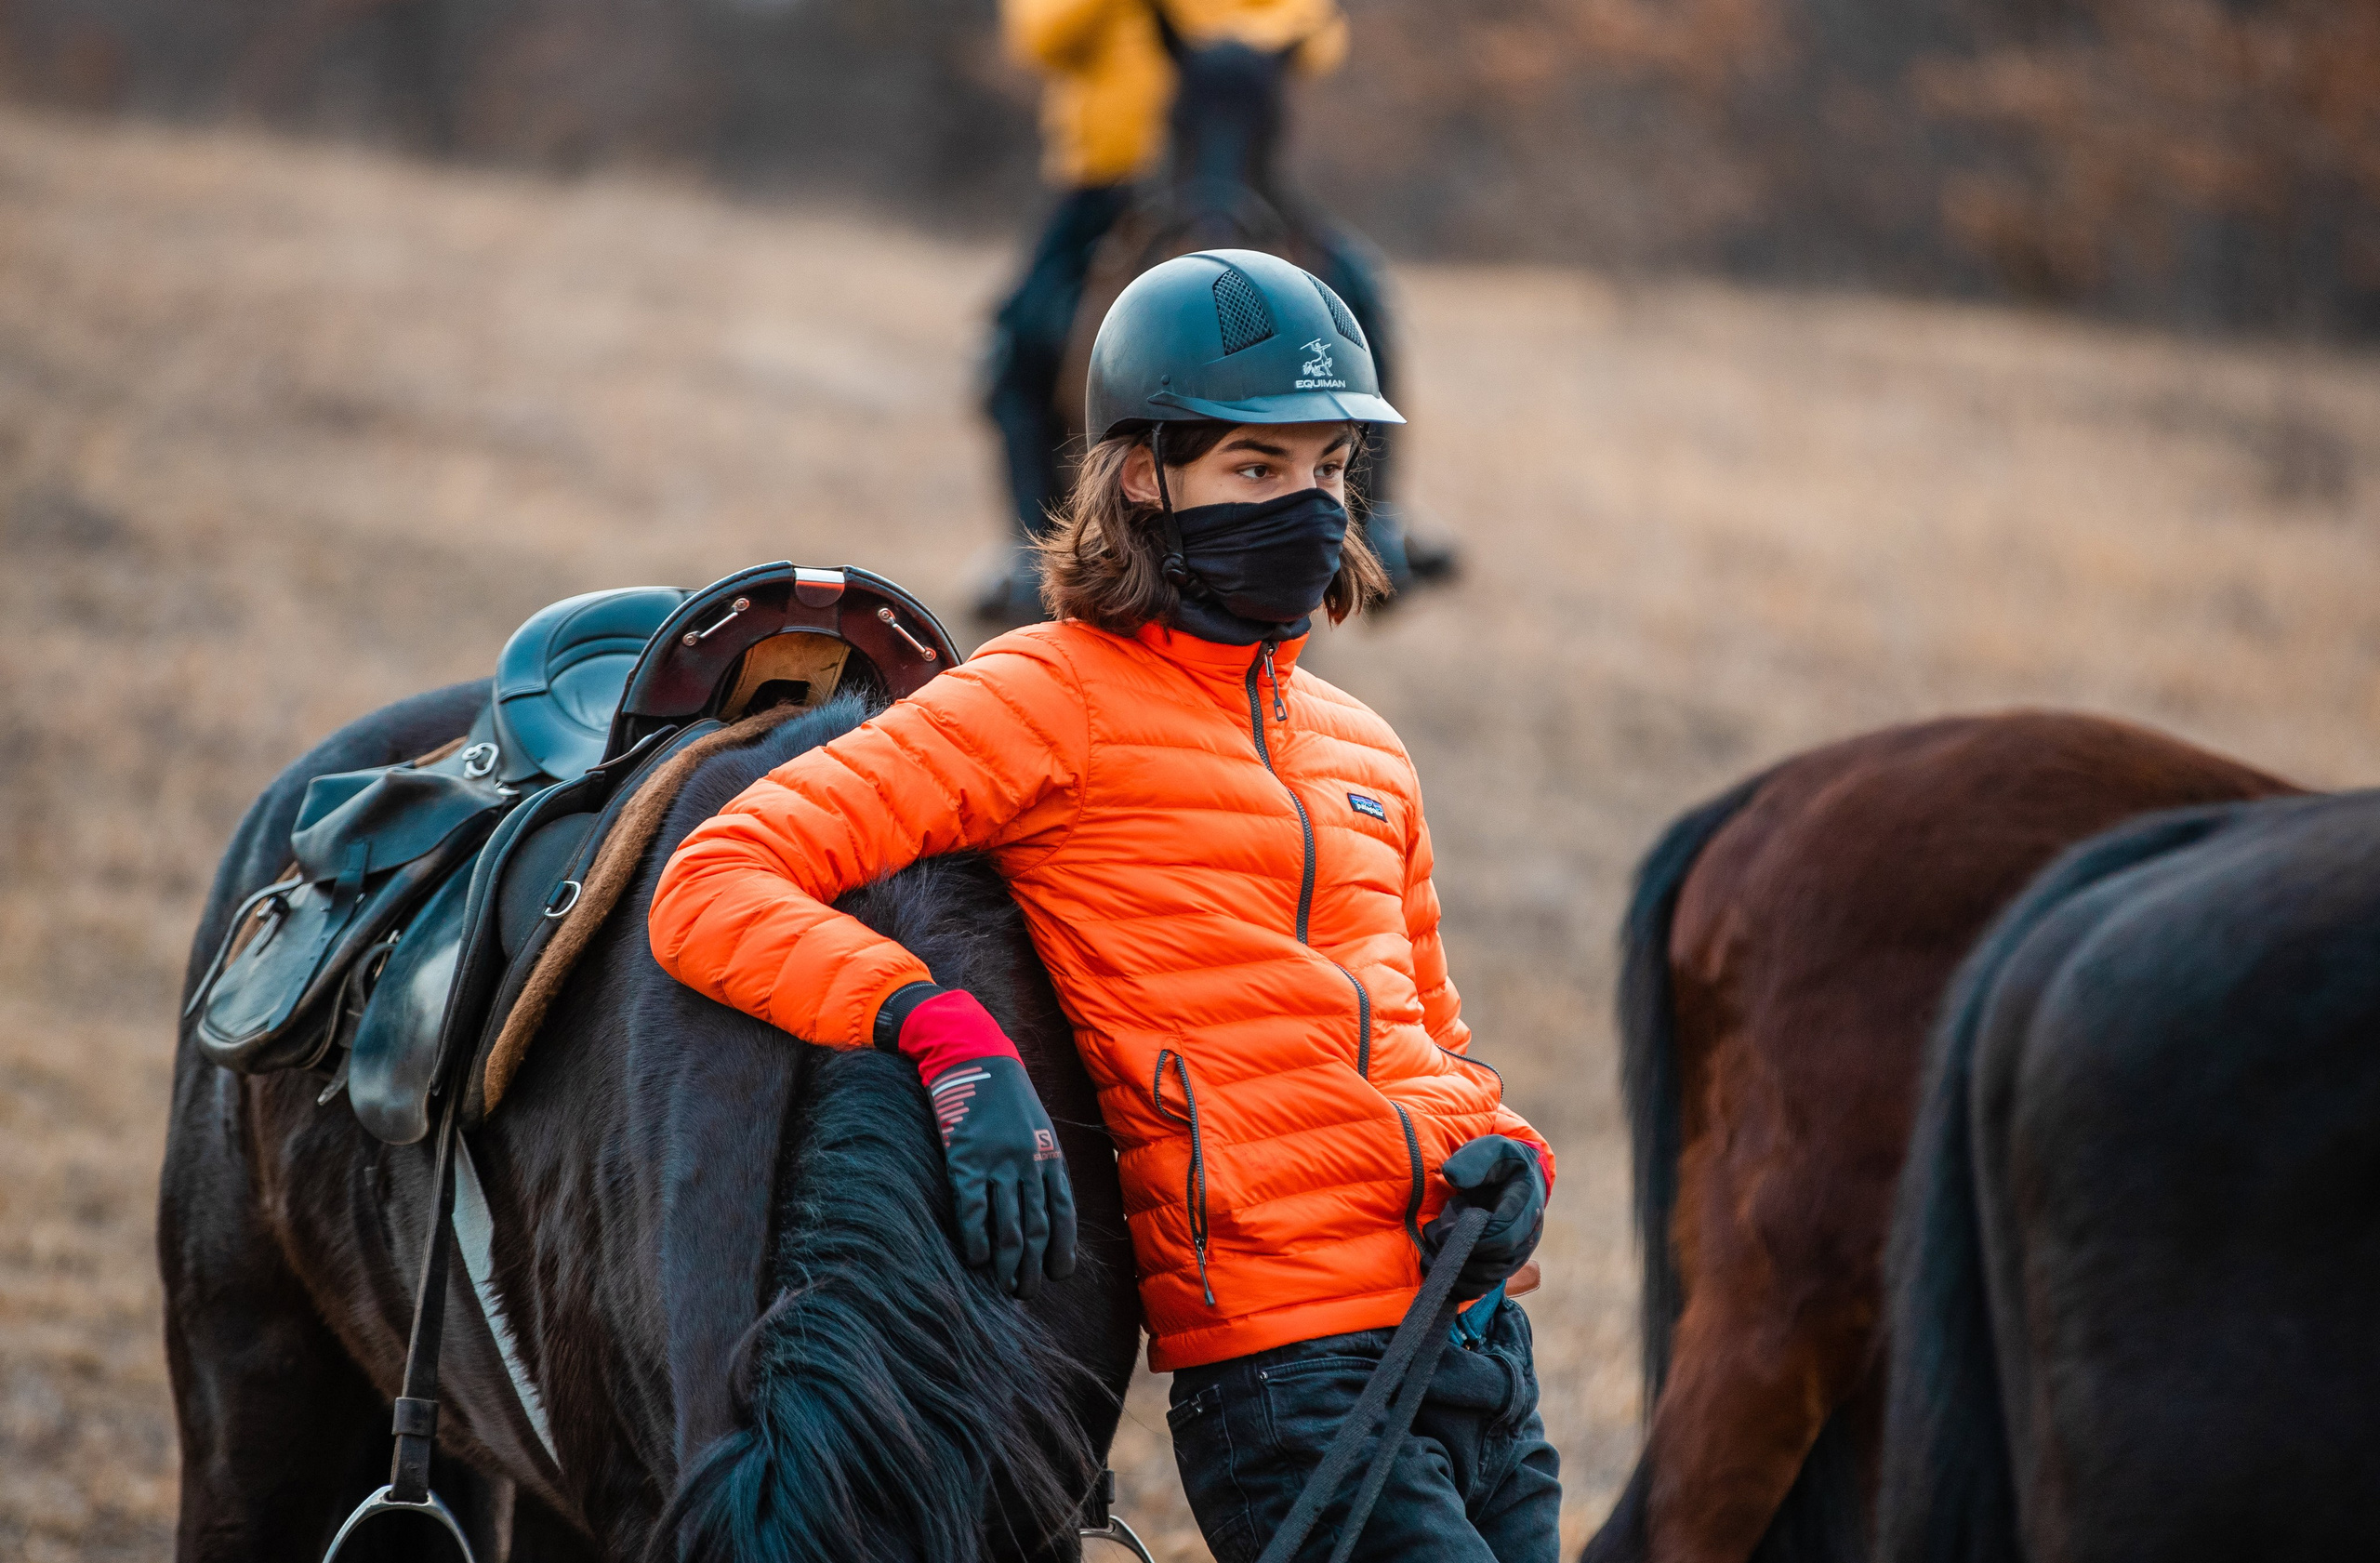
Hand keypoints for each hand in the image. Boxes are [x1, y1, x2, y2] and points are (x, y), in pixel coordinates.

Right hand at [893, 986, 1076, 1297]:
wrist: (972, 1053)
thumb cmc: (1004, 1092)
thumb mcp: (1036, 1123)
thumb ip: (1042, 1160)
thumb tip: (1044, 1201)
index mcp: (1049, 1153)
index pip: (1063, 1212)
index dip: (1061, 1247)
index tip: (1057, 1274)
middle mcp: (1029, 1162)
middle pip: (1036, 1226)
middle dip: (1033, 1265)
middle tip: (1025, 1292)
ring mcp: (997, 1161)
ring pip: (1008, 1225)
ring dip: (1007, 1263)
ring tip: (1003, 1287)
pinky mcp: (965, 1158)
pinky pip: (973, 1208)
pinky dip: (975, 1238)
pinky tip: (974, 1260)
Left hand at [1419, 1135, 1545, 1301]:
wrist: (1514, 1176)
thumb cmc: (1499, 1161)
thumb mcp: (1490, 1148)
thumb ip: (1473, 1159)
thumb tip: (1453, 1177)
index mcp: (1524, 1205)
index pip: (1503, 1235)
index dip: (1473, 1238)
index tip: (1445, 1228)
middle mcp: (1527, 1233)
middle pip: (1497, 1261)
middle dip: (1461, 1254)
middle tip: (1434, 1237)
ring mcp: (1517, 1253)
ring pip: (1490, 1277)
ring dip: (1457, 1270)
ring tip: (1433, 1251)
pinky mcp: (1503, 1265)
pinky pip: (1484, 1286)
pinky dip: (1459, 1284)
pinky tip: (1439, 1269)